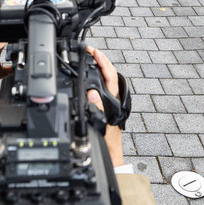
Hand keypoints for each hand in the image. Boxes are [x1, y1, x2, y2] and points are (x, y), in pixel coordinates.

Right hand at [85, 46, 123, 167]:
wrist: (110, 155)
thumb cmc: (107, 142)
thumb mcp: (101, 125)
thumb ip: (97, 109)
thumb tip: (92, 93)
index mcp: (114, 100)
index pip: (110, 76)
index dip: (103, 62)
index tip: (94, 52)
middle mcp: (114, 99)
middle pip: (109, 74)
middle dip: (100, 60)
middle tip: (89, 50)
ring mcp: (110, 102)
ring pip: (106, 80)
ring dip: (99, 67)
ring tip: (89, 58)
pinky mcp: (106, 106)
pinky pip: (102, 87)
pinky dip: (96, 77)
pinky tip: (90, 76)